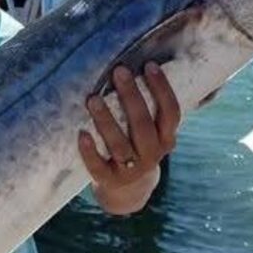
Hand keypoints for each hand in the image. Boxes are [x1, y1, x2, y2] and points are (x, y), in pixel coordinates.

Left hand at [79, 62, 181, 215]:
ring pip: (120, 146)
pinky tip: (81, 134)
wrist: (128, 192)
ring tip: (93, 98)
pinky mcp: (109, 181)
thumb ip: (153, 108)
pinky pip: (98, 167)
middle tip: (118, 72)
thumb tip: (148, 60)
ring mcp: (131, 170)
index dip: (162, 89)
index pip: (171, 113)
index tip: (149, 65)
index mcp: (166, 140)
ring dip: (106, 121)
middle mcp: (152, 155)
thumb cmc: (138, 148)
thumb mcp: (154, 133)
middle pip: (143, 125)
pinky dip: (90, 151)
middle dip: (131, 96)